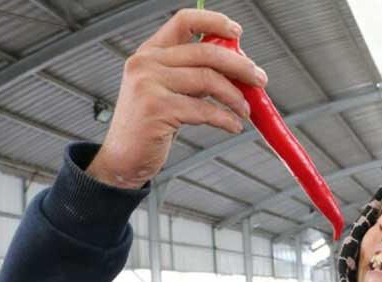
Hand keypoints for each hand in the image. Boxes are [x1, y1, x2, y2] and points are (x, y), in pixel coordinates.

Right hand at [87, 8, 267, 188]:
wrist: (122, 159)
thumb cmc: (149, 126)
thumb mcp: (169, 91)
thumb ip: (194, 74)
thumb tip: (236, 68)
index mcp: (150, 53)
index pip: (184, 21)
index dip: (215, 22)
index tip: (237, 33)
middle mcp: (146, 63)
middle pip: (206, 52)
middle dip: (240, 66)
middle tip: (259, 79)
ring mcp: (149, 84)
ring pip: (209, 80)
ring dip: (236, 97)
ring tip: (245, 110)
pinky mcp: (157, 109)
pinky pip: (204, 110)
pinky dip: (226, 119)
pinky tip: (233, 125)